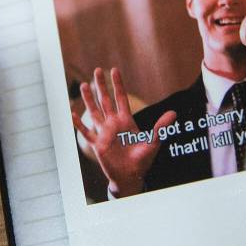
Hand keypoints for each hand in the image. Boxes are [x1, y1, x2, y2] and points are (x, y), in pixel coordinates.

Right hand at [71, 67, 176, 197]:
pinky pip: (86, 133)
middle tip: (97, 70)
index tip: (114, 70)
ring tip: (83, 85)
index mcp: (126, 121)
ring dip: (89, 99)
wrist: (131, 176)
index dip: (117, 84)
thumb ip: (161, 127)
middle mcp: (114, 124)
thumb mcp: (153, 142)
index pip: (121, 98)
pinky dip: (79, 124)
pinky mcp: (97, 144)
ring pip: (94, 112)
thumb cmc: (143, 160)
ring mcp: (104, 133)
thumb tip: (173, 113)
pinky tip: (72, 114)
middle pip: (106, 100)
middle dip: (101, 86)